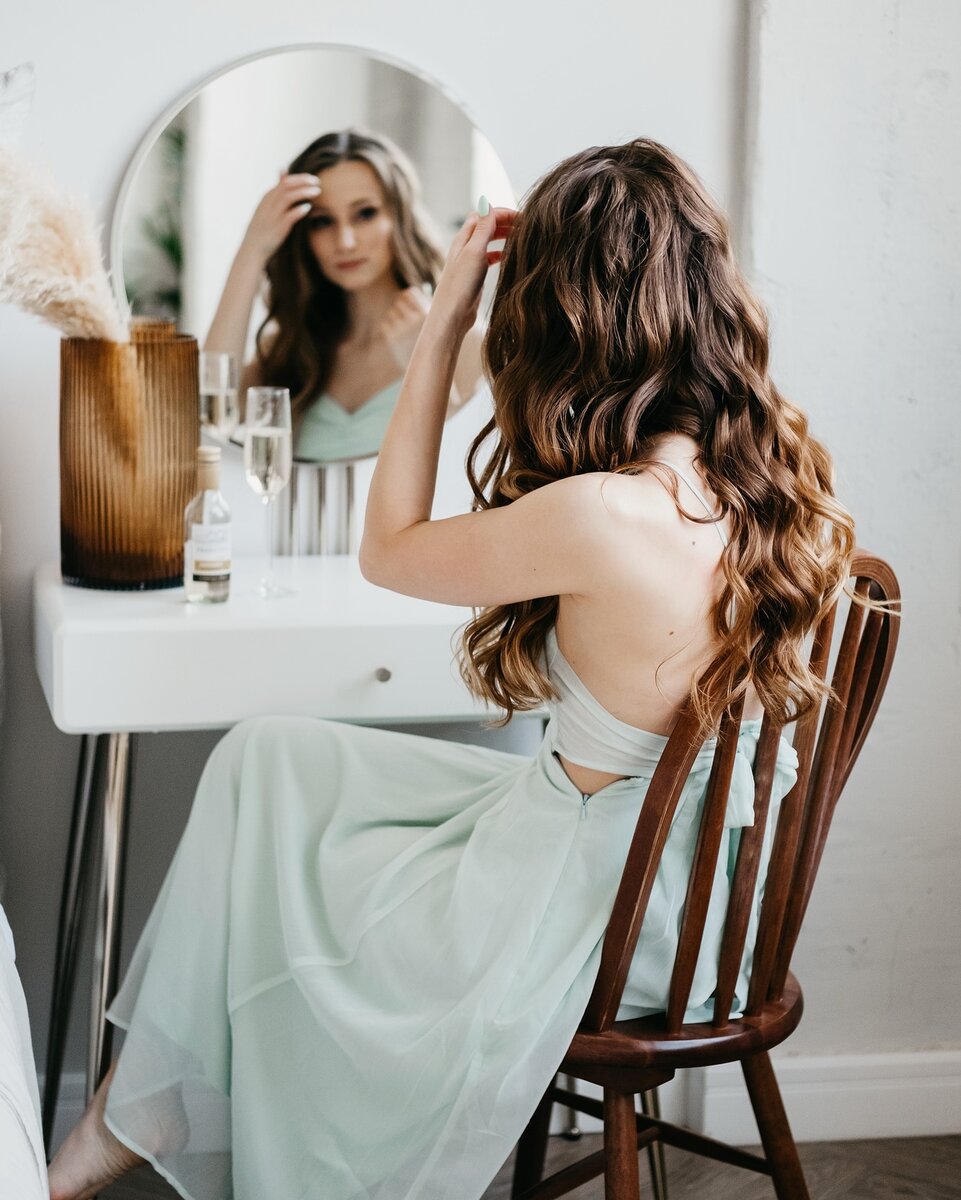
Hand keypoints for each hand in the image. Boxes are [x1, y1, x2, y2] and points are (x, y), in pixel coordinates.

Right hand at [239, 173, 322, 265]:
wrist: (253, 248)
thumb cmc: (263, 226)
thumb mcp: (268, 204)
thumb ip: (278, 189)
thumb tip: (283, 170)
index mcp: (268, 197)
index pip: (285, 181)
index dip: (300, 178)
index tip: (313, 179)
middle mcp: (270, 203)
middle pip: (287, 185)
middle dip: (303, 181)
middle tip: (318, 182)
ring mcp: (273, 215)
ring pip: (288, 197)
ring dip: (304, 192)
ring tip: (316, 192)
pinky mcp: (278, 228)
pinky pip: (289, 216)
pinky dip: (299, 210)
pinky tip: (308, 208)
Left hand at [378, 287, 430, 368]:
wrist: (427, 368)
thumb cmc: (431, 341)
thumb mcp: (433, 322)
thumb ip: (422, 305)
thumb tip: (405, 293)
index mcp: (427, 314)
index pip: (409, 293)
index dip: (408, 298)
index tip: (410, 305)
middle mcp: (414, 320)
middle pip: (399, 301)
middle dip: (401, 308)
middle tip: (407, 319)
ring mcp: (402, 329)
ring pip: (391, 313)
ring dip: (395, 319)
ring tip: (405, 330)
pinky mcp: (392, 339)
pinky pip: (385, 324)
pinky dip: (389, 328)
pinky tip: (398, 336)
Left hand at [428, 205, 516, 338]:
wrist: (452, 316)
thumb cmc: (461, 285)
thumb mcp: (474, 252)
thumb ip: (482, 229)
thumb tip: (487, 203)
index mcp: (463, 237)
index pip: (485, 215)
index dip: (504, 213)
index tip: (525, 218)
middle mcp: (464, 246)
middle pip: (486, 225)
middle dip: (505, 222)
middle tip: (527, 227)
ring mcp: (469, 261)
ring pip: (488, 240)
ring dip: (503, 236)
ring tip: (521, 239)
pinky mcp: (473, 275)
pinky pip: (488, 256)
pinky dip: (499, 252)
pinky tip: (508, 257)